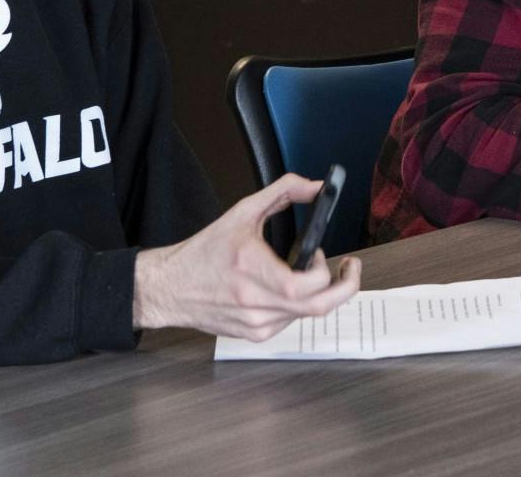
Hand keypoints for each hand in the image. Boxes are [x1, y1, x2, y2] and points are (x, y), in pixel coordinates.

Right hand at [132, 173, 362, 339]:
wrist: (171, 287)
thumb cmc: (204, 252)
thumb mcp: (242, 212)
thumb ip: (283, 192)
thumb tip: (316, 186)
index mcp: (252, 268)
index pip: (307, 284)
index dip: (324, 268)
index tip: (318, 250)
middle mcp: (255, 301)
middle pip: (319, 307)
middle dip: (345, 287)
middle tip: (349, 269)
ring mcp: (256, 323)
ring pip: (307, 314)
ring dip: (316, 293)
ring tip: (308, 273)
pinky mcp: (255, 335)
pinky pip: (291, 321)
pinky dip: (297, 304)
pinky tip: (285, 289)